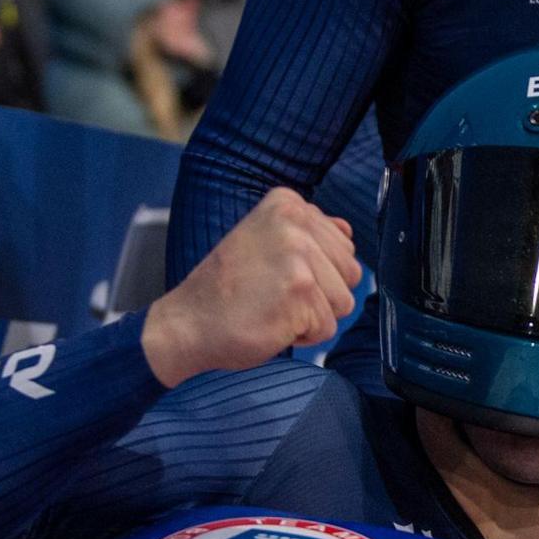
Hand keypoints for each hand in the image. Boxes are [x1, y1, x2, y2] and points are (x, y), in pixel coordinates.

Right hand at [142, 188, 359, 387]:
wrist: (186, 323)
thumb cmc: (226, 290)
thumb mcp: (265, 241)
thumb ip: (310, 233)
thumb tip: (347, 231)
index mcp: (287, 203)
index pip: (344, 246)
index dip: (316, 272)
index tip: (273, 273)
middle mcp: (295, 221)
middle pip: (351, 273)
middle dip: (321, 294)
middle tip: (274, 294)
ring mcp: (299, 255)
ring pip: (344, 301)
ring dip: (313, 316)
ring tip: (273, 307)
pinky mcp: (300, 291)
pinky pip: (328, 327)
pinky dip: (303, 335)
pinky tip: (271, 322)